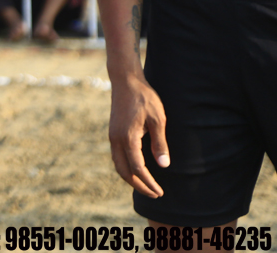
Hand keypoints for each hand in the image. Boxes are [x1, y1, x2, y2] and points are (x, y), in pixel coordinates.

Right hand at [109, 75, 168, 197]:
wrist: (125, 81)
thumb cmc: (144, 98)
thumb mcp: (158, 119)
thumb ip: (160, 143)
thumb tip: (163, 165)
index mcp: (128, 137)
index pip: (137, 167)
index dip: (149, 182)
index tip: (160, 191)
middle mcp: (116, 139)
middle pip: (124, 171)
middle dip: (139, 185)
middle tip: (154, 194)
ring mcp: (113, 136)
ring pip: (118, 165)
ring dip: (131, 178)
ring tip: (145, 186)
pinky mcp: (113, 133)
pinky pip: (117, 157)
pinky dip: (126, 168)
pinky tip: (137, 169)